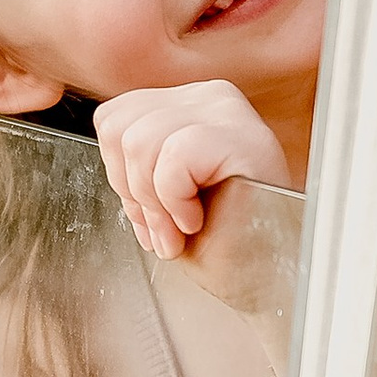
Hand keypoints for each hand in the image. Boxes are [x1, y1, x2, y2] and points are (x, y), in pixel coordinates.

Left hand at [94, 81, 287, 258]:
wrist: (266, 279)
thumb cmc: (226, 243)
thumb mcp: (161, 195)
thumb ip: (135, 164)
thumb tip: (110, 154)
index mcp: (192, 105)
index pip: (115, 118)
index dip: (119, 174)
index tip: (151, 211)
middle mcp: (211, 98)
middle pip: (118, 127)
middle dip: (131, 190)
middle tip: (165, 226)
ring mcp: (227, 112)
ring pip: (138, 141)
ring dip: (155, 202)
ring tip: (183, 225)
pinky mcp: (239, 136)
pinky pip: (172, 159)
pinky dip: (177, 201)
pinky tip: (200, 217)